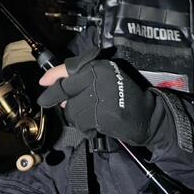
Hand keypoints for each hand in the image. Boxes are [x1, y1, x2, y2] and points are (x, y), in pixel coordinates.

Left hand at [37, 48, 165, 145]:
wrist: (150, 116)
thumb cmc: (127, 97)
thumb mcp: (108, 78)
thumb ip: (85, 79)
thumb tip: (59, 91)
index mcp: (98, 66)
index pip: (69, 68)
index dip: (53, 75)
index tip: (43, 82)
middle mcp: (97, 78)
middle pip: (65, 89)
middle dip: (56, 98)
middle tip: (53, 103)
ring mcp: (97, 96)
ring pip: (71, 108)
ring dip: (76, 115)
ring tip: (90, 115)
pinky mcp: (99, 115)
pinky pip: (81, 122)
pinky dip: (85, 126)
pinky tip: (97, 124)